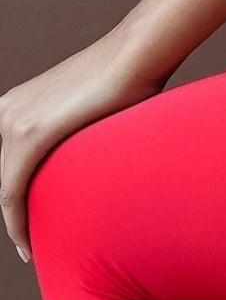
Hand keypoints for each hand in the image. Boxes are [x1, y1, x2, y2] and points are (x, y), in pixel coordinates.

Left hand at [0, 32, 172, 263]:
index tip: (25, 217)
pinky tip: (25, 243)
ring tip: (28, 246)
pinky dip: (15, 222)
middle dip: (11, 210)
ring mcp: (14, 120)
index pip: (2, 162)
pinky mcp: (30, 134)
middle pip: (0, 175)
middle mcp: (5, 110)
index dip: (9, 194)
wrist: (137, 53)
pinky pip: (11, 192)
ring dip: (14, 222)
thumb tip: (83, 147)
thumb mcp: (82, 106)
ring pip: (4, 187)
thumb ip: (69, 127)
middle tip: (27, 240)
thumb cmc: (125, 76)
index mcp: (14, 103)